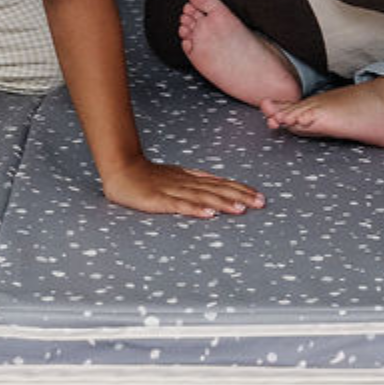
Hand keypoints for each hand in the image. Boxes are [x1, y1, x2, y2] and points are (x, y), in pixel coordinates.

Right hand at [101, 157, 263, 217]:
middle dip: (240, 196)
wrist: (122, 169)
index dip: (240, 189)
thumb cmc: (149, 177)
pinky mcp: (159, 200)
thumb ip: (196, 182)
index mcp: (191, 178)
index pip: (220, 183)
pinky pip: (180, 206)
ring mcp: (173, 190)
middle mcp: (186, 183)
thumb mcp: (177, 177)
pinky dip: (195, 210)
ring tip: (241, 209)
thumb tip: (219, 186)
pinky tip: (209, 215)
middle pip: (217, 189)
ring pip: (203, 197)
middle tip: (261, 203)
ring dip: (223, 203)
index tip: (259, 196)